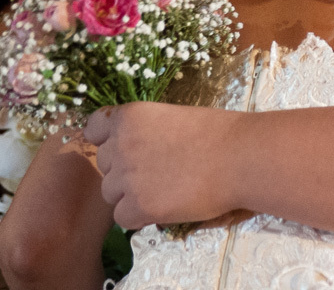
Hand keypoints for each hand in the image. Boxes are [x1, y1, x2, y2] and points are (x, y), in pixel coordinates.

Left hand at [85, 103, 237, 228]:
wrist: (239, 157)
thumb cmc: (216, 133)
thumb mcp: (171, 117)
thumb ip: (143, 131)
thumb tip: (132, 151)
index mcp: (128, 116)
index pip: (93, 130)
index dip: (107, 141)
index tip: (125, 149)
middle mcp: (120, 144)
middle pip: (104, 165)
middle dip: (123, 170)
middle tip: (157, 172)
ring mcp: (127, 177)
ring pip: (110, 193)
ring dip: (130, 194)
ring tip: (165, 189)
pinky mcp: (138, 206)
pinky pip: (122, 217)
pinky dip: (139, 216)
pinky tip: (164, 206)